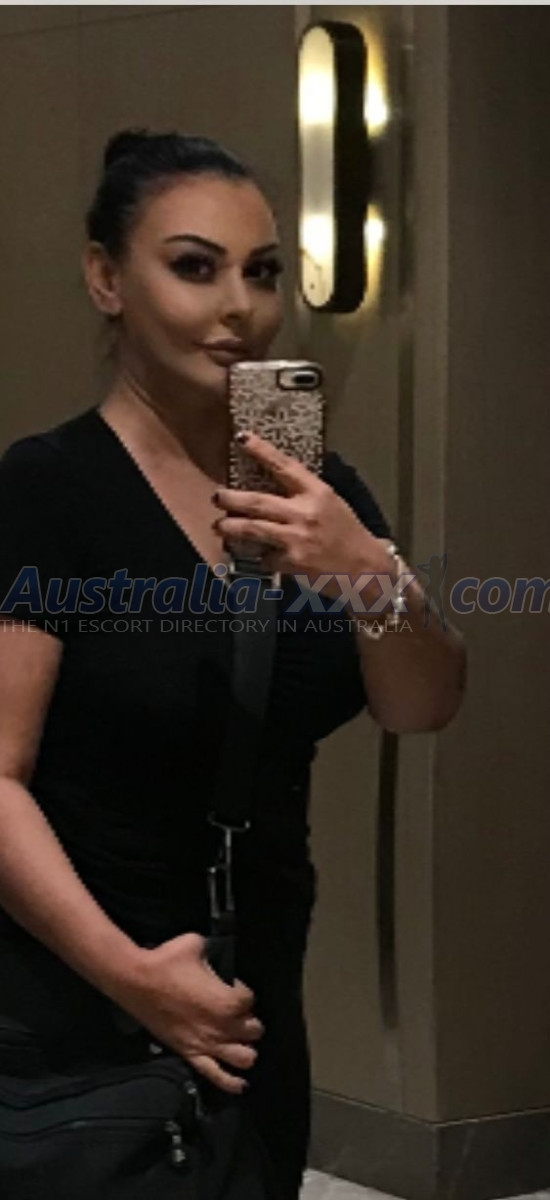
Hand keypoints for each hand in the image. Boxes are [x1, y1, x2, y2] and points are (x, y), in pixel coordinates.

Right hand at [114, 932, 262, 1093]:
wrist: (136, 980)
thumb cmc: (166, 961)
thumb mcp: (197, 944)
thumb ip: (215, 951)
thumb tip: (218, 953)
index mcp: (228, 1000)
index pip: (251, 1000)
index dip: (244, 991)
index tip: (233, 986)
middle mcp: (223, 1026)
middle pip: (254, 1031)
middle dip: (250, 1021)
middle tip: (238, 1012)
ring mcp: (208, 1044)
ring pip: (244, 1058)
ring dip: (246, 1049)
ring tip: (241, 1042)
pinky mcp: (191, 1054)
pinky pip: (217, 1076)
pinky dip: (231, 1083)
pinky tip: (240, 1085)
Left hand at [214, 433, 388, 600]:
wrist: (366, 569)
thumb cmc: (347, 534)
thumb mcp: (330, 503)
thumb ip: (303, 494)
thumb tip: (270, 485)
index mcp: (317, 492)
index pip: (284, 466)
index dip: (261, 450)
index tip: (242, 438)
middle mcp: (305, 513)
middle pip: (257, 501)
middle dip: (231, 498)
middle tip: (217, 496)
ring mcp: (297, 539)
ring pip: (252, 529)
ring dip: (230, 527)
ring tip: (220, 525)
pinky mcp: (292, 563)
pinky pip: (265, 557)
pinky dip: (261, 557)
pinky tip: (264, 557)